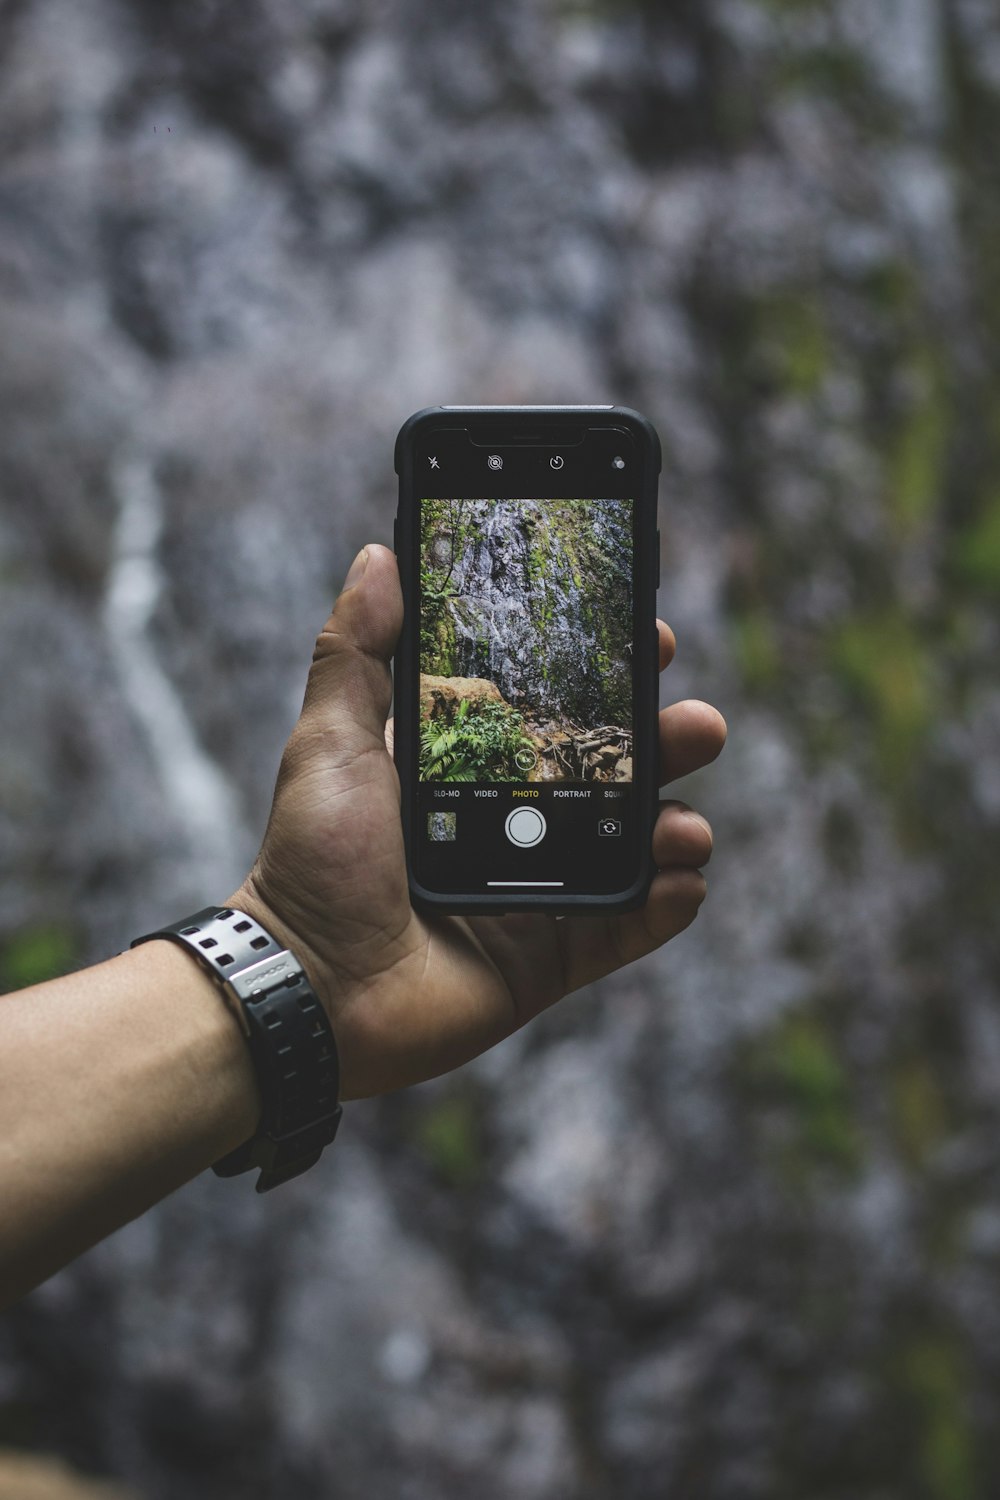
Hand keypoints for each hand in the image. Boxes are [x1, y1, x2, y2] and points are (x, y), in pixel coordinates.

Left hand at [229, 544, 725, 1098]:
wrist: (308, 986)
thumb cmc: (311, 860)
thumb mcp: (329, 740)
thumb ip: (356, 650)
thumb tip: (380, 553)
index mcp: (473, 768)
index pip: (560, 709)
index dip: (613, 676)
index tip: (653, 641)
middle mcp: (515, 823)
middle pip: (615, 774)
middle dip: (668, 744)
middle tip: (697, 727)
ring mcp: (540, 892)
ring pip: (634, 848)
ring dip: (678, 825)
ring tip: (682, 824)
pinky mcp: (551, 959)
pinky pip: (628, 930)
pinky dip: (666, 906)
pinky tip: (680, 880)